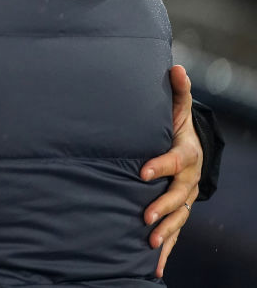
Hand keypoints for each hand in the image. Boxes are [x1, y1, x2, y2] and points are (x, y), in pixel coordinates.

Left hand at [140, 64, 201, 276]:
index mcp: (185, 155)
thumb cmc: (175, 129)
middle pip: (178, 196)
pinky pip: (173, 234)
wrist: (192, 152)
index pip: (173, 161)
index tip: (142, 171)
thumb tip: (175, 67)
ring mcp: (184, 200)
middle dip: (163, 206)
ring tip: (150, 242)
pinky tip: (153, 267)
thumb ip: (176, 92)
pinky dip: (165, 251)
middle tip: (145, 215)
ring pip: (178, 219)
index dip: (160, 166)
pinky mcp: (177, 213)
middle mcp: (187, 181)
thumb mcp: (177, 110)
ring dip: (165, 231)